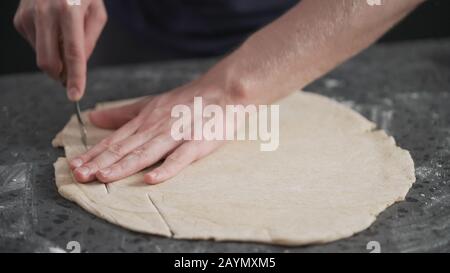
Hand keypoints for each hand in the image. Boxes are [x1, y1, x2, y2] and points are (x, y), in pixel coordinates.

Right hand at [13, 0, 106, 100]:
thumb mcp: (97, 11)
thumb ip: (90, 40)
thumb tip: (79, 65)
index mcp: (68, 10)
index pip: (73, 53)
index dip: (75, 77)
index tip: (75, 95)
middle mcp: (45, 13)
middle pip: (49, 61)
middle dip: (61, 76)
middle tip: (72, 77)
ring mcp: (28, 16)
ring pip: (42, 57)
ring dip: (56, 59)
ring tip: (65, 38)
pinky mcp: (19, 20)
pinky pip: (35, 47)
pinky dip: (48, 47)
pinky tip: (53, 31)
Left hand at [68, 79, 237, 183]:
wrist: (223, 91)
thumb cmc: (188, 100)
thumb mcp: (152, 103)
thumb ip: (124, 113)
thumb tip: (95, 118)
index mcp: (145, 120)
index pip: (115, 139)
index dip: (94, 153)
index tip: (74, 165)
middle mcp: (156, 127)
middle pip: (125, 147)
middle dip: (100, 162)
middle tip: (79, 175)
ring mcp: (177, 134)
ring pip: (146, 152)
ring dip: (123, 165)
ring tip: (103, 177)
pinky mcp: (197, 142)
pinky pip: (180, 157)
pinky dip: (166, 167)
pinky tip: (150, 179)